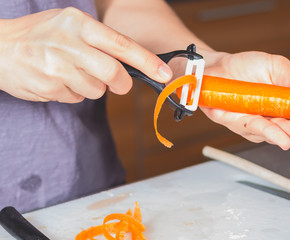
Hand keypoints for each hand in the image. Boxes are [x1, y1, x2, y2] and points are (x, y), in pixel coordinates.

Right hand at [0, 7, 171, 102]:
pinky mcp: (48, 87)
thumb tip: (135, 64)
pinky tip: (58, 79)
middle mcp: (68, 44)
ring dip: (93, 87)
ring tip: (72, 72)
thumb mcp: (70, 24)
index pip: (121, 45)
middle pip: (114, 74)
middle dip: (122, 84)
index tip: (164, 74)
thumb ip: (100, 41)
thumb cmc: (41, 34)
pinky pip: (77, 98)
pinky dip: (74, 93)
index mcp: (78, 23)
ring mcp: (56, 67)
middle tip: (119, 84)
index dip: (147, 61)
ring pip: (97, 90)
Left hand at [200, 51, 289, 149]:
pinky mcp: (239, 125)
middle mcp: (274, 121)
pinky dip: (272, 134)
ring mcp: (257, 125)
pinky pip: (257, 130)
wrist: (218, 66)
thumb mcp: (276, 67)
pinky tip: (284, 139)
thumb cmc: (247, 68)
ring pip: (282, 134)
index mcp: (288, 108)